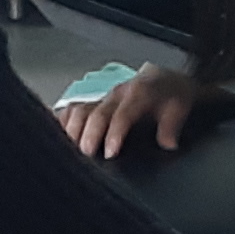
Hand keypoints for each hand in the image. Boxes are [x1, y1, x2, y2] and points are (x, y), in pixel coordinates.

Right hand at [53, 65, 200, 159]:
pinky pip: (73, 108)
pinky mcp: (96, 100)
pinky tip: (54, 133)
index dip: (114, 134)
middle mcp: (117, 93)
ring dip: (72, 129)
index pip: (122, 114)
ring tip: (68, 149)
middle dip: (88, 134)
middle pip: (95, 112)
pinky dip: (62, 120)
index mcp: (139, 92)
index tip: (109, 153)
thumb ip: (172, 125)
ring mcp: (104, 96)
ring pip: (80, 109)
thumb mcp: (181, 106)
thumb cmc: (172, 94)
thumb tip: (168, 143)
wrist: (167, 78)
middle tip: (84, 155)